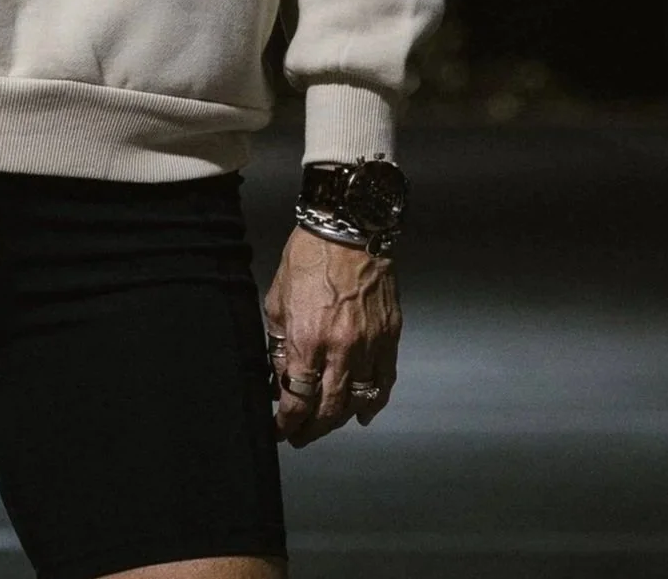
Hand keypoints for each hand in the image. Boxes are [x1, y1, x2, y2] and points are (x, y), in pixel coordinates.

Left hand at [263, 224, 399, 447]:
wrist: (347, 229)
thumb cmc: (306, 258)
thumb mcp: (277, 300)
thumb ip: (280, 344)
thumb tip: (280, 377)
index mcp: (307, 339)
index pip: (297, 398)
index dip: (287, 421)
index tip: (280, 429)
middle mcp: (341, 349)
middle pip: (328, 409)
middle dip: (311, 429)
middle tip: (300, 437)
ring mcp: (370, 345)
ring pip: (358, 402)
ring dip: (339, 420)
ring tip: (325, 426)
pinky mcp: (390, 337)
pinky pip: (384, 382)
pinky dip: (374, 403)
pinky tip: (362, 414)